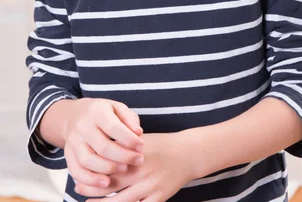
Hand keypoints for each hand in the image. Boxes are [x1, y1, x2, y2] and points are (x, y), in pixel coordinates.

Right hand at [64, 98, 143, 189]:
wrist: (74, 114)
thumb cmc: (102, 112)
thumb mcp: (117, 107)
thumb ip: (129, 119)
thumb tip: (138, 133)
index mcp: (97, 111)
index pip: (113, 127)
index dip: (129, 139)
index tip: (141, 146)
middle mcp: (82, 126)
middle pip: (102, 147)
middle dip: (123, 156)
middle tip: (138, 160)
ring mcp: (73, 141)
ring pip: (88, 161)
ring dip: (109, 169)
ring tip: (125, 169)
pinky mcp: (68, 154)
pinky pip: (76, 171)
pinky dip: (90, 180)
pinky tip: (106, 182)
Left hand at [74, 132, 194, 201]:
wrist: (188, 153)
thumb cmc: (162, 145)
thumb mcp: (141, 140)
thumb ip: (123, 145)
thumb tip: (99, 148)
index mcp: (135, 153)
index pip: (108, 162)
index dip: (92, 169)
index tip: (79, 171)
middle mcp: (141, 170)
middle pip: (110, 182)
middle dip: (92, 188)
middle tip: (78, 189)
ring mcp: (149, 186)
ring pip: (121, 201)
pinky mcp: (158, 198)